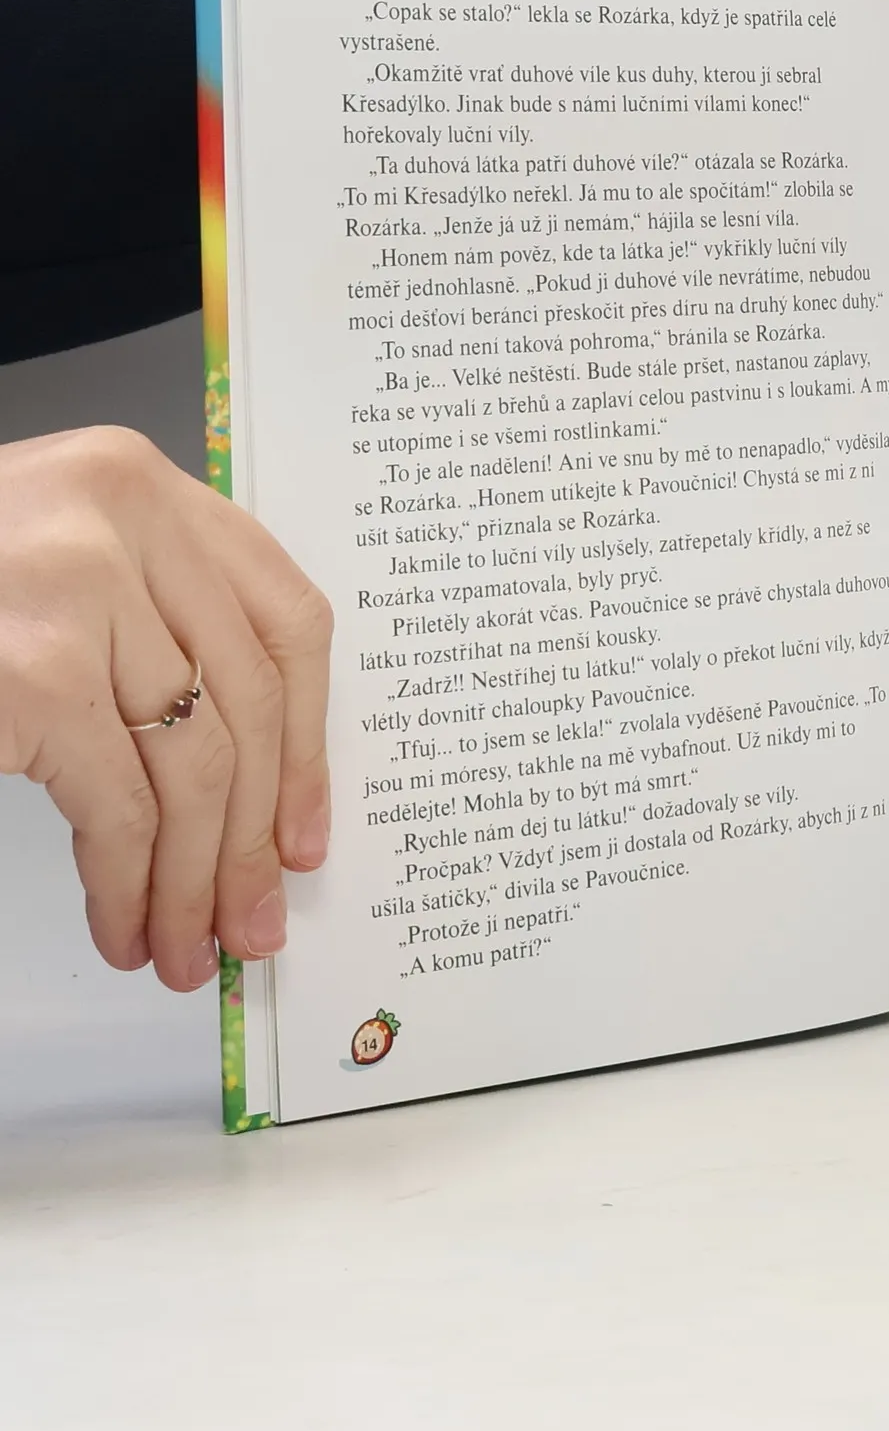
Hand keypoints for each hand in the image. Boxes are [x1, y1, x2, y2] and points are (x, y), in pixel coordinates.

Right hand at [0, 429, 331, 989]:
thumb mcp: (58, 563)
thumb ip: (151, 624)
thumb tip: (255, 786)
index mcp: (143, 484)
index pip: (285, 620)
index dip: (309, 741)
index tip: (305, 831)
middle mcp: (125, 520)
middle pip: (249, 704)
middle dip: (255, 835)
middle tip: (254, 920)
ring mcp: (79, 592)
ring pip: (198, 765)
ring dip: (196, 880)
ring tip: (188, 946)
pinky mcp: (37, 673)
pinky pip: (121, 805)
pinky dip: (132, 884)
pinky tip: (127, 926)